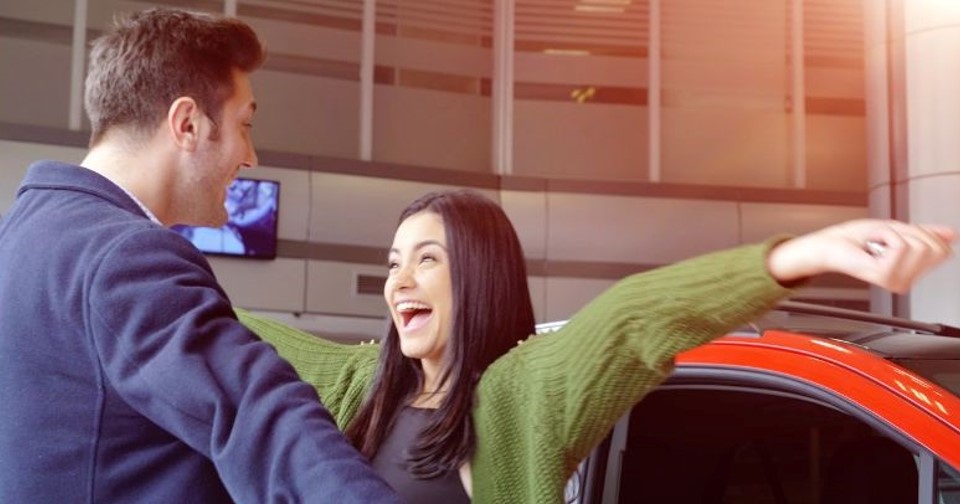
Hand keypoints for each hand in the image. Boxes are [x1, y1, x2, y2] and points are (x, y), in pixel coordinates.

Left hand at [766, 219, 955, 292]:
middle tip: (884, 239)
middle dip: (909, 232)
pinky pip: (901, 245)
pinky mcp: (884, 275)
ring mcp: (895, 281)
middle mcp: (906, 281)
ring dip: (894, 233)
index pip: (942, 250)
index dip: (921, 233)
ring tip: (876, 243)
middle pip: (933, 247)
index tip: (897, 235)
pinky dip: (884, 234)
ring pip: (918, 245)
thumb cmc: (855, 239)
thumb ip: (926, 233)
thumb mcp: (898, 230)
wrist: (830, 245)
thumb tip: (951, 234)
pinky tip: (871, 246)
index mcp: (911, 273)